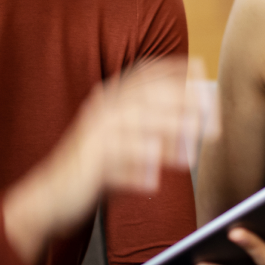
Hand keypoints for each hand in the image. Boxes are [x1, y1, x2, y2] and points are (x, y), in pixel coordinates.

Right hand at [4, 57, 218, 263]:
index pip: (144, 75)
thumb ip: (152, 128)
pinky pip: (119, 160)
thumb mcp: (122, 140)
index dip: (173, 69)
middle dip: (183, 103)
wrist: (50, 195)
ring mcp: (95, 135)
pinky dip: (139, 167)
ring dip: (168, 136)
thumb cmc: (94, 169)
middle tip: (213, 120)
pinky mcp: (89, 162)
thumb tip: (193, 121)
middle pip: (147, 97)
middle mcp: (102, 111)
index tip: (202, 70)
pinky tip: (155, 180)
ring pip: (137, 125)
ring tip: (192, 155)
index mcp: (109, 101)